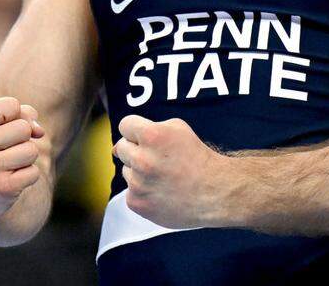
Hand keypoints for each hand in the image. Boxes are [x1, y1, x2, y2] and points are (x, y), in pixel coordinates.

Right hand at [0, 96, 45, 225]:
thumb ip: (20, 115)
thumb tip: (39, 132)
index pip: (11, 105)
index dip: (13, 115)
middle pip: (24, 127)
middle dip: (20, 138)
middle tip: (1, 150)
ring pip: (31, 150)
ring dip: (25, 157)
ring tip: (5, 164)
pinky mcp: (2, 189)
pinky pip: (34, 172)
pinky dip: (27, 175)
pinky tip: (8, 180)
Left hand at [114, 115, 234, 228]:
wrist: (214, 193)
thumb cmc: (196, 157)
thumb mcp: (177, 129)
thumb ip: (145, 128)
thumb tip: (114, 148)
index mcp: (152, 136)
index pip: (125, 125)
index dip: (137, 131)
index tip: (150, 139)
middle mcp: (142, 159)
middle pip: (122, 147)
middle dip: (137, 150)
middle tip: (159, 159)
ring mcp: (138, 183)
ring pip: (126, 170)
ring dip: (139, 171)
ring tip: (164, 176)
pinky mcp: (136, 203)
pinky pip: (130, 191)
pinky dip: (143, 191)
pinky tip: (162, 191)